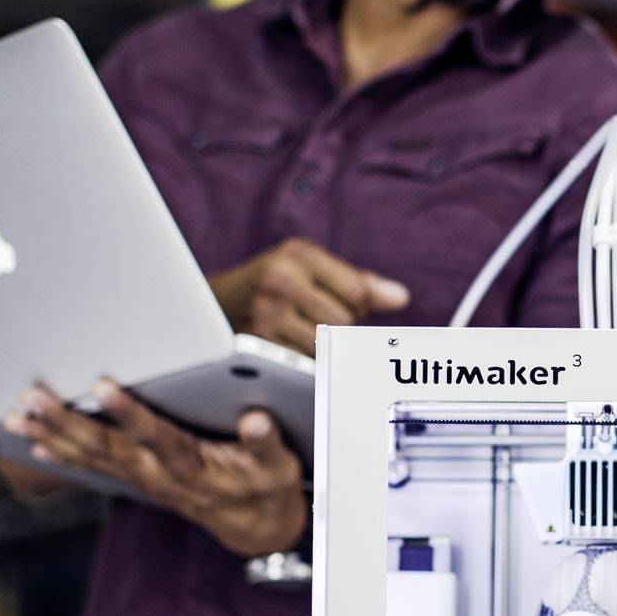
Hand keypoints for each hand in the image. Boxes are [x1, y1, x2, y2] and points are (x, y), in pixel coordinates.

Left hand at [5, 380, 305, 556]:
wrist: (254, 525)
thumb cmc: (266, 483)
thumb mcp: (278, 465)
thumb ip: (266, 441)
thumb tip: (257, 420)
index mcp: (192, 466)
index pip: (156, 437)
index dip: (129, 413)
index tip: (103, 385)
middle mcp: (158, 474)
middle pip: (105, 448)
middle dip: (65, 421)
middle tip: (31, 398)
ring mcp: (141, 479)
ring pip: (89, 456)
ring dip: (50, 434)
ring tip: (13, 414)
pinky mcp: (134, 478)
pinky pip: (89, 467)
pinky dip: (58, 453)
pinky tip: (30, 440)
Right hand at [209, 237, 409, 356]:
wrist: (215, 302)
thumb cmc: (275, 282)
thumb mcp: (312, 268)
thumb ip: (358, 282)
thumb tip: (401, 298)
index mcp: (301, 253)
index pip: (357, 292)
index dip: (357, 308)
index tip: (342, 308)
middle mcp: (282, 279)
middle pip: (343, 321)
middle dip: (338, 328)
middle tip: (314, 320)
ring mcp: (266, 312)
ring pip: (324, 344)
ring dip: (322, 347)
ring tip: (301, 332)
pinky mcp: (256, 342)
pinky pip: (300, 362)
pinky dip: (303, 361)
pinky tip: (291, 347)